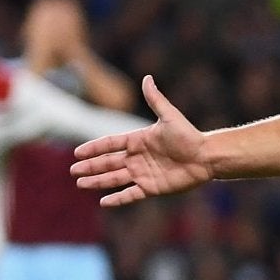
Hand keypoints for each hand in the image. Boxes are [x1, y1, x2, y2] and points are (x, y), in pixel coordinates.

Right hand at [70, 75, 211, 206]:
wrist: (206, 157)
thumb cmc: (189, 135)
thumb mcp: (169, 116)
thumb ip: (155, 99)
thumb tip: (147, 77)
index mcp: (138, 140)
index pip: (111, 144)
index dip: (94, 148)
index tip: (78, 153)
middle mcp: (138, 157)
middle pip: (108, 163)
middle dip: (91, 167)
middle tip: (73, 171)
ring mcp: (143, 173)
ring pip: (115, 178)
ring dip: (98, 181)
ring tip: (80, 184)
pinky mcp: (152, 188)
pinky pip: (131, 194)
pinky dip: (118, 199)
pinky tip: (103, 202)